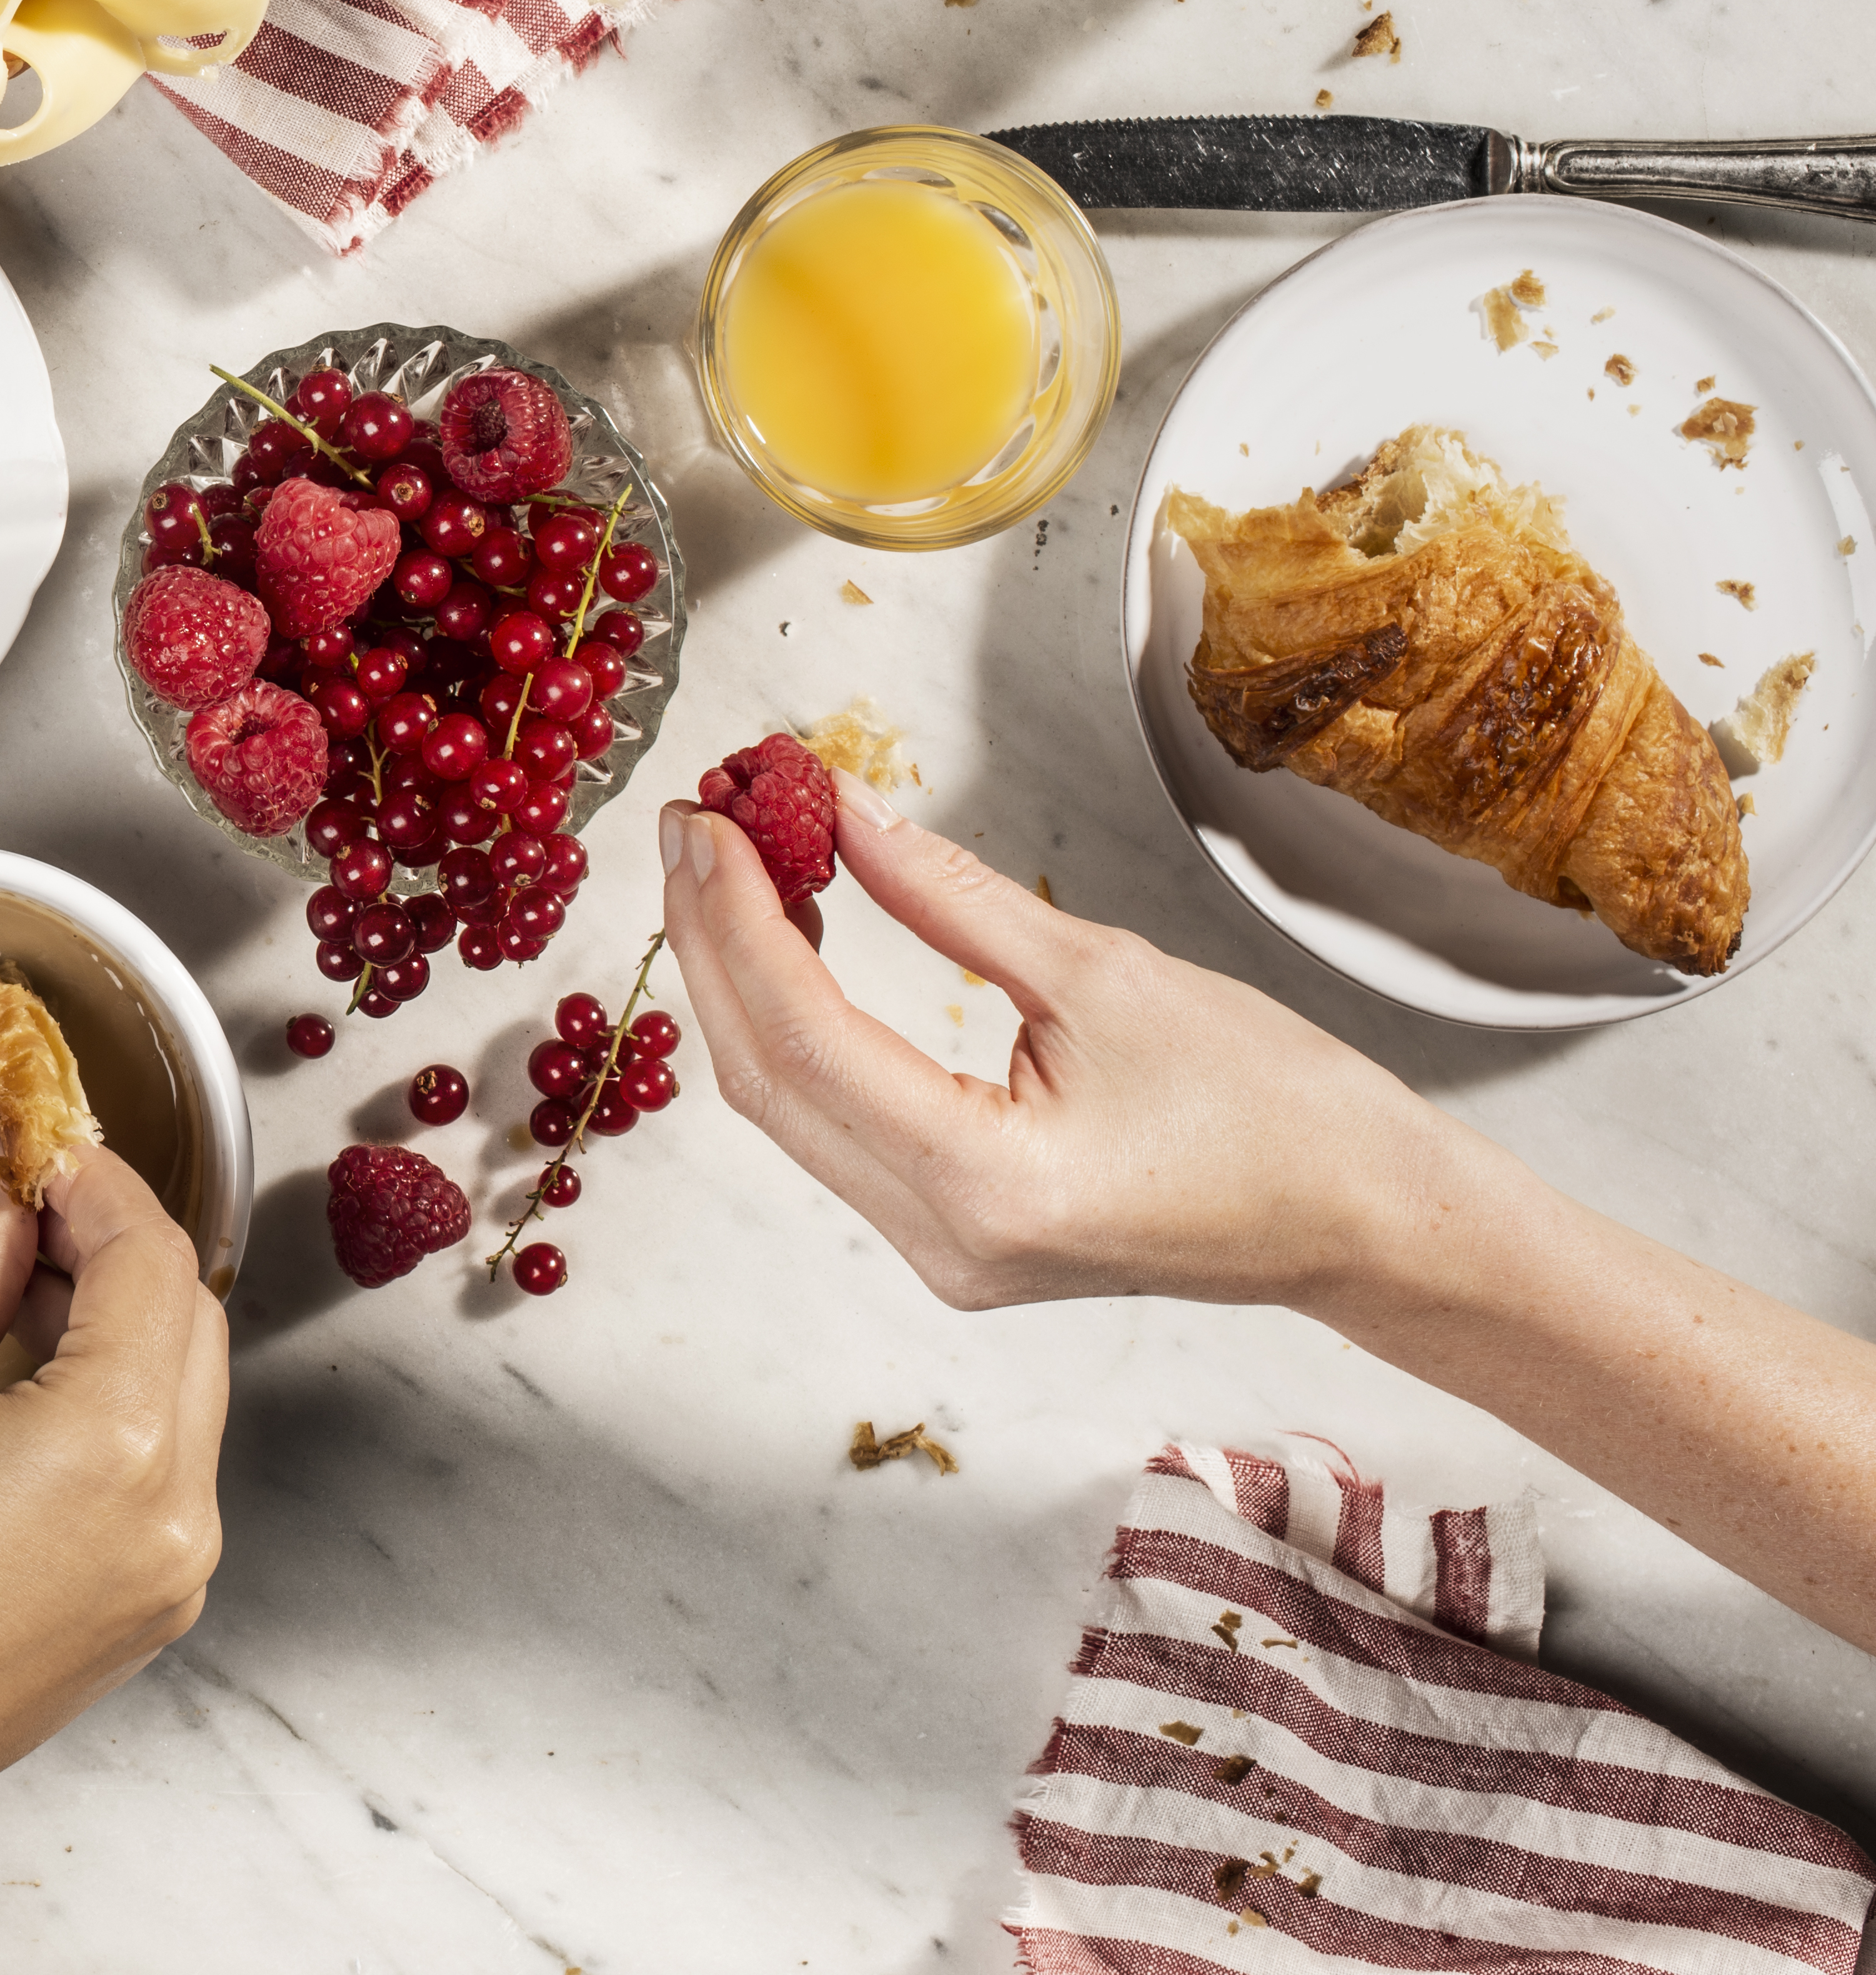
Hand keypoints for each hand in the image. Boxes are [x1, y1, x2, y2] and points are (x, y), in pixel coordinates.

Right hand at [0, 1137, 223, 1974]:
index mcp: (118, 1444)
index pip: (153, 1258)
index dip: (96, 1183)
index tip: (37, 1148)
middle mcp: (175, 1512)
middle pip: (190, 1320)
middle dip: (115, 1245)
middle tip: (21, 1202)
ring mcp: (171, 1572)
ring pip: (185, 1395)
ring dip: (119, 1322)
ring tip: (12, 1285)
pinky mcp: (147, 1610)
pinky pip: (163, 1471)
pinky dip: (116, 1406)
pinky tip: (26, 1381)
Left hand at [656, 776, 1475, 1316]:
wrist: (1366, 1219)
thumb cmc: (1277, 1107)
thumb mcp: (1106, 972)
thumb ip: (948, 895)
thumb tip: (835, 809)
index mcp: (985, 1187)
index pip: (804, 1037)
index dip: (736, 917)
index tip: (708, 817)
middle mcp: (942, 1241)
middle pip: (768, 1078)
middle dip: (714, 941)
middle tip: (697, 822)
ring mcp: (940, 1254)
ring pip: (787, 1105)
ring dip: (745, 980)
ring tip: (734, 862)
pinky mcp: (951, 1238)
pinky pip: (833, 1126)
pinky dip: (797, 1028)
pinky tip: (791, 939)